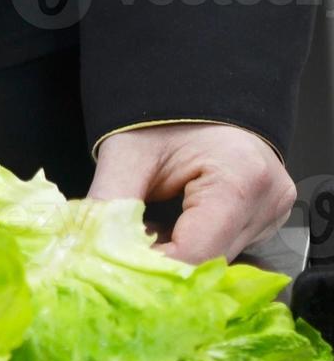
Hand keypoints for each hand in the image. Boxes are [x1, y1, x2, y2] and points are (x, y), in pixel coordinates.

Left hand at [88, 123, 295, 263]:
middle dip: (158, 262)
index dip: (149, 267)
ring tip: (144, 226)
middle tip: (119, 246)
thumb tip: (89, 251)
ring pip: (213, 261)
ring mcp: (271, 211)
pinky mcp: (264, 218)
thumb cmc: (166, 116)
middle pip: (206, 262)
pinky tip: (167, 225)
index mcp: (240, 179)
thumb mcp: (126, 155)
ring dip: (172, 254)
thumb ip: (108, 206)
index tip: (113, 266)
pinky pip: (222, 248)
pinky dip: (187, 245)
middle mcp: (267, 200)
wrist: (196, 92)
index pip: (194, 254)